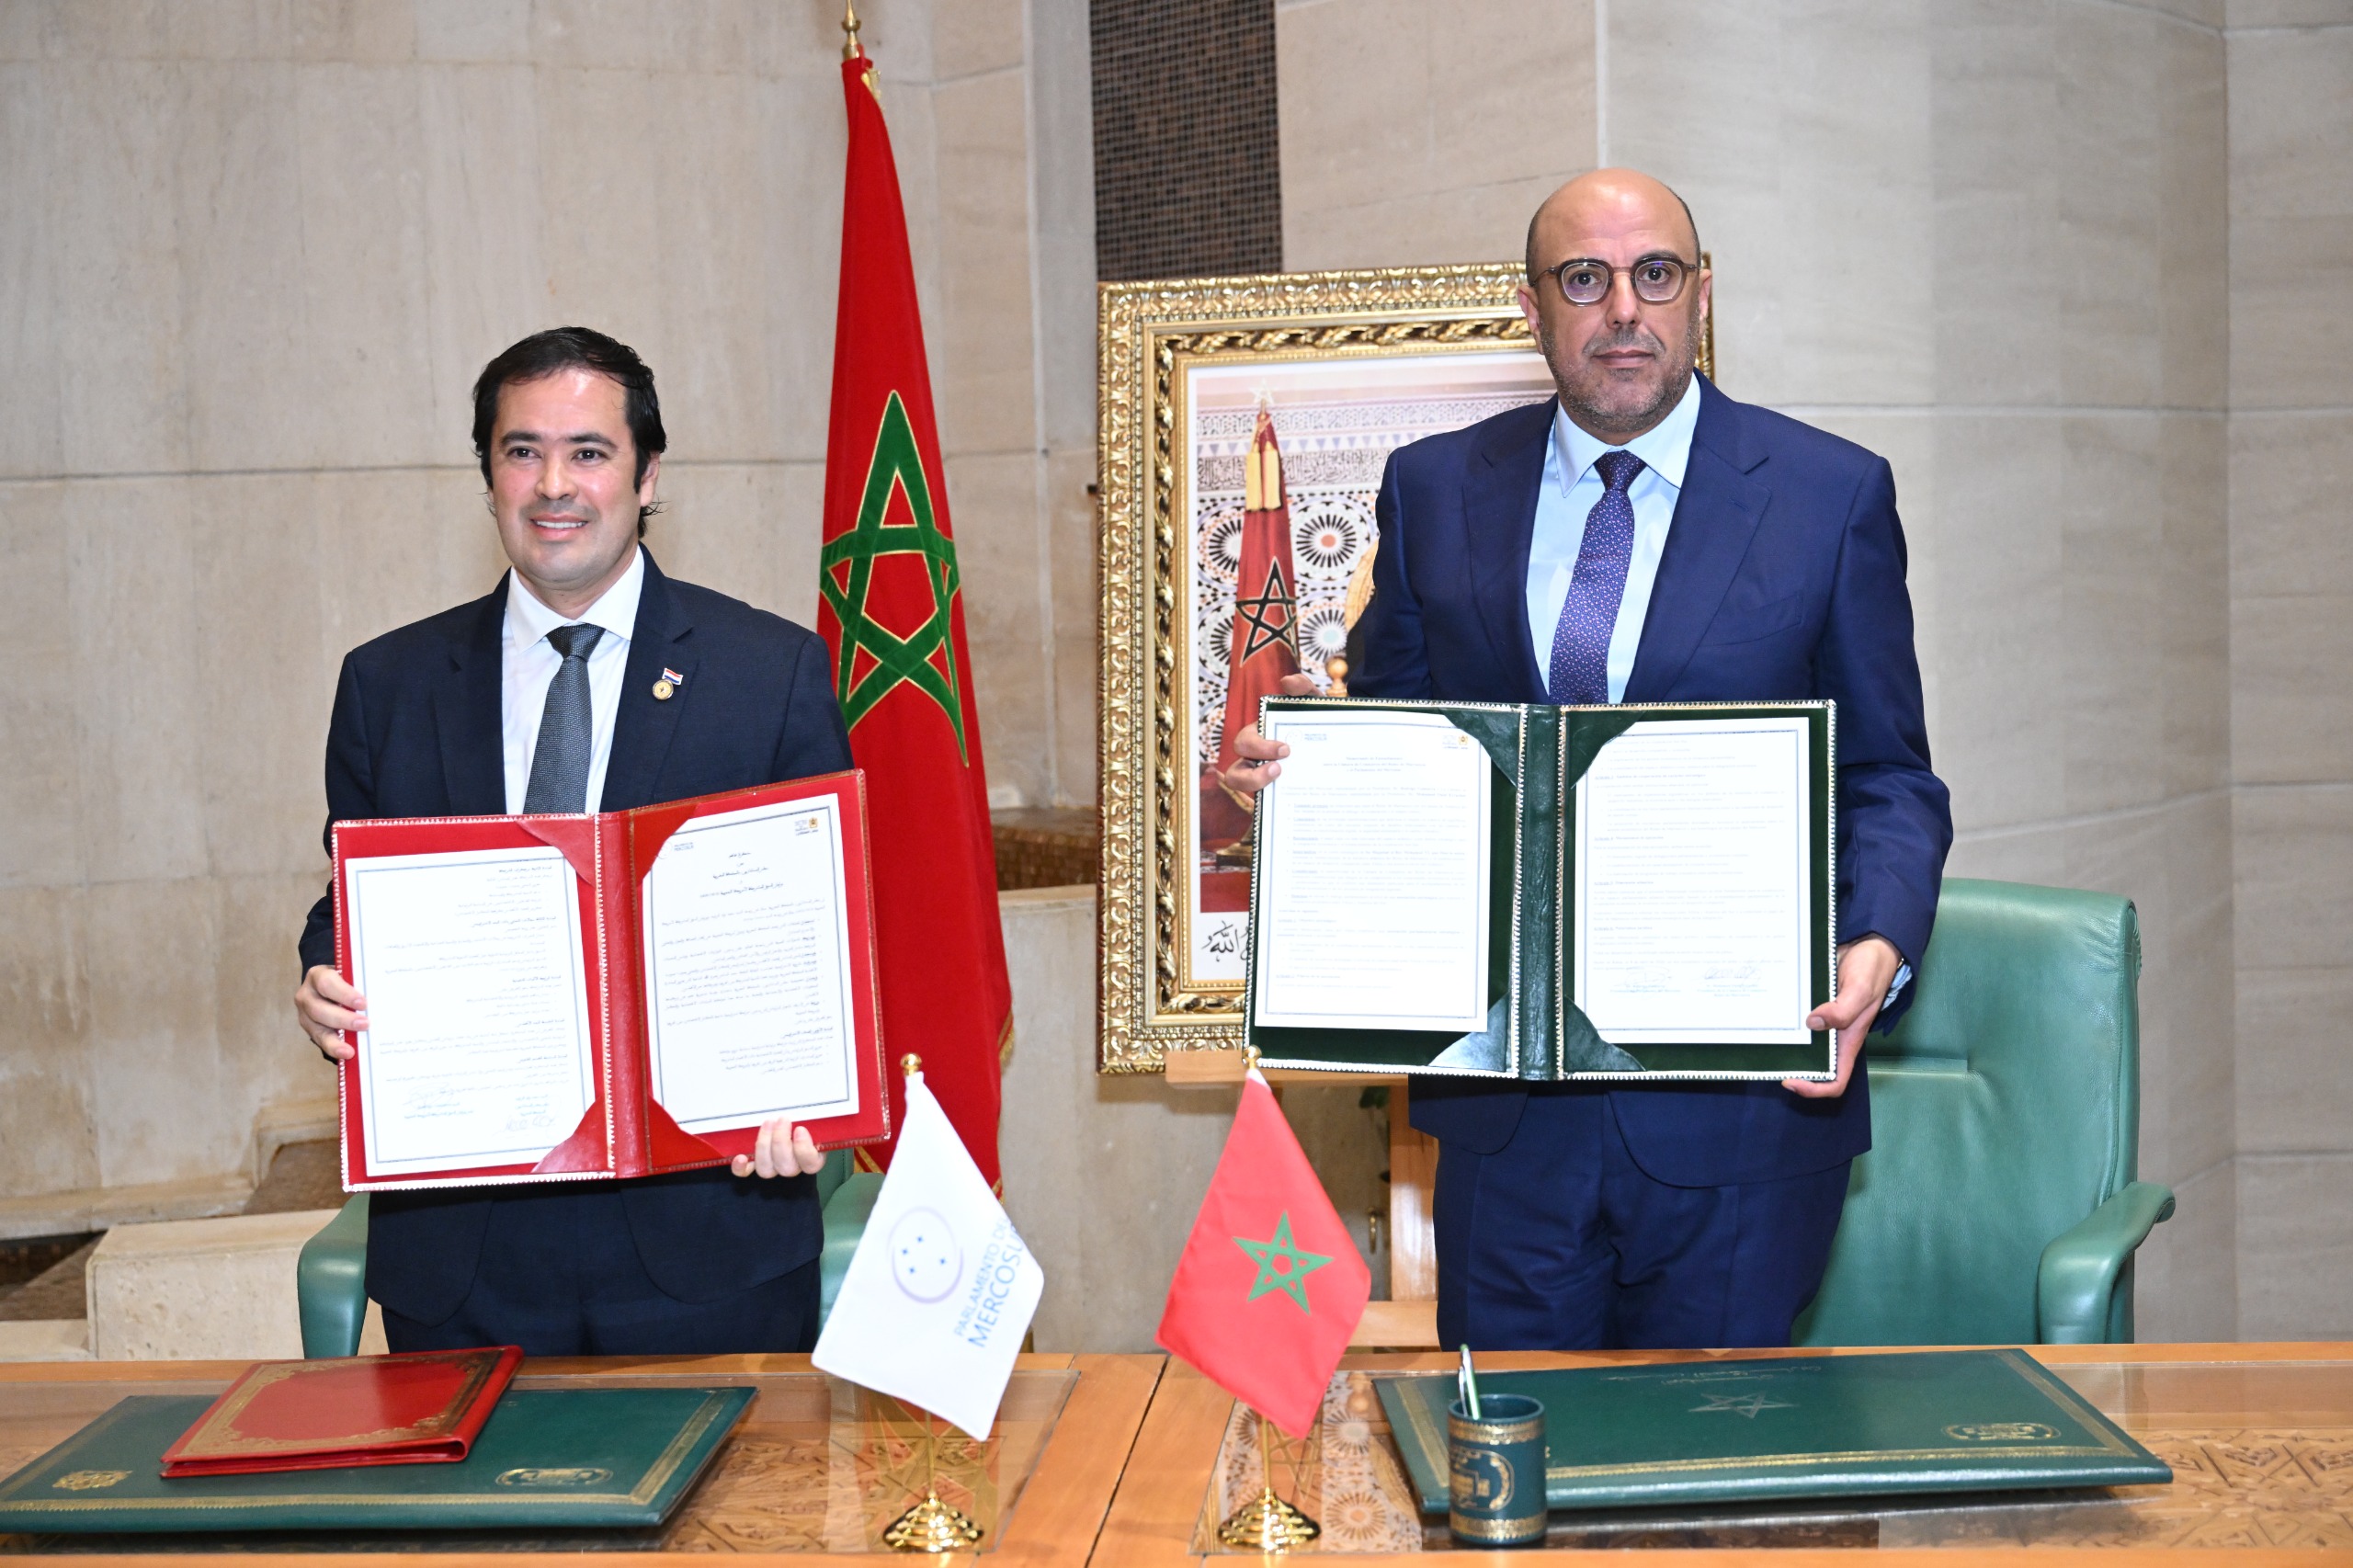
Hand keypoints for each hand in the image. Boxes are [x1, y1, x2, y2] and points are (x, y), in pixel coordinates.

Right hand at [297, 965, 365, 1062]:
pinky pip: (319, 1040)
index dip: (344, 994)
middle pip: (319, 1008)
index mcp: (318, 976)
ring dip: (335, 1039)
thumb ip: (361, 984)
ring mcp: (305, 1014)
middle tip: (365, 1024)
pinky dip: (333, 1047)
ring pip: (316, 1028)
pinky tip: (346, 1053)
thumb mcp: (351, 976)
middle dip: (343, 1018)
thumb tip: (385, 996)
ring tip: (351, 1049)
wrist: (331, 988)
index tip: (363, 1003)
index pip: (327, 983)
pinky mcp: (309, 1029)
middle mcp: (307, 995)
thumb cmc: (346, 981)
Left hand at [732, 1117, 824, 1179]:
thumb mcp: (814, 1113)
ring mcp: (774, 1166)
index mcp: (813, 1156)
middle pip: (787, 1168)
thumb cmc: (804, 1113)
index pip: (811, 1164)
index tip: (800, 1129)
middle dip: (781, 1142)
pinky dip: (741, 1168)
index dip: (803, 1150)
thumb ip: (817, 1114)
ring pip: (767, 1170)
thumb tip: (833, 1097)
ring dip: (764, 1147)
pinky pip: (747, 1173)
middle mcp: (793, 1165)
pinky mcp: (755, 1164)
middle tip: (782, 1120)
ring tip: (767, 1124)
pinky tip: (741, 1157)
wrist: (786, 1114)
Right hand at [1215, 673, 1319, 796]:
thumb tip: (1286, 683)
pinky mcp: (1275, 797)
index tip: (1285, 749)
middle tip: (1281, 767)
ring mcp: (1264, 780)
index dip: (1259, 747)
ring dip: (1253, 784)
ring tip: (1278, 780)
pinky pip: (1265, 806)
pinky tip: (1295, 805)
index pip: (1245, 742)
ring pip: (1241, 788)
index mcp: (1261, 737)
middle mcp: (1256, 761)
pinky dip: (1273, 807)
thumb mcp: (1313, 703)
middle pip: (1236, 771)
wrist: (1340, 742)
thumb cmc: (1317, 721)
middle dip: (1254, 770)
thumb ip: (1302, 688)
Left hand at [1783, 935, 1900, 1099]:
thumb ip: (1842, 1010)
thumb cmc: (1871, 970)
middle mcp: (1834, 1035)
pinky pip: (1796, 1019)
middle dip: (1792, 1067)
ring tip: (1761, 1036)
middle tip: (1767, 1058)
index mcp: (1848, 1040)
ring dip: (1784, 1043)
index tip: (1791, 1081)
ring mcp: (1823, 1021)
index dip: (1815, 1089)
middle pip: (1813, 1066)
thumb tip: (1813, 1023)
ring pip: (1801, 1042)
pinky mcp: (1812, 1004)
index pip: (1836, 1080)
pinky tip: (1768, 1012)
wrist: (1868, 945)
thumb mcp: (1860, 990)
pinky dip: (1783, 1019)